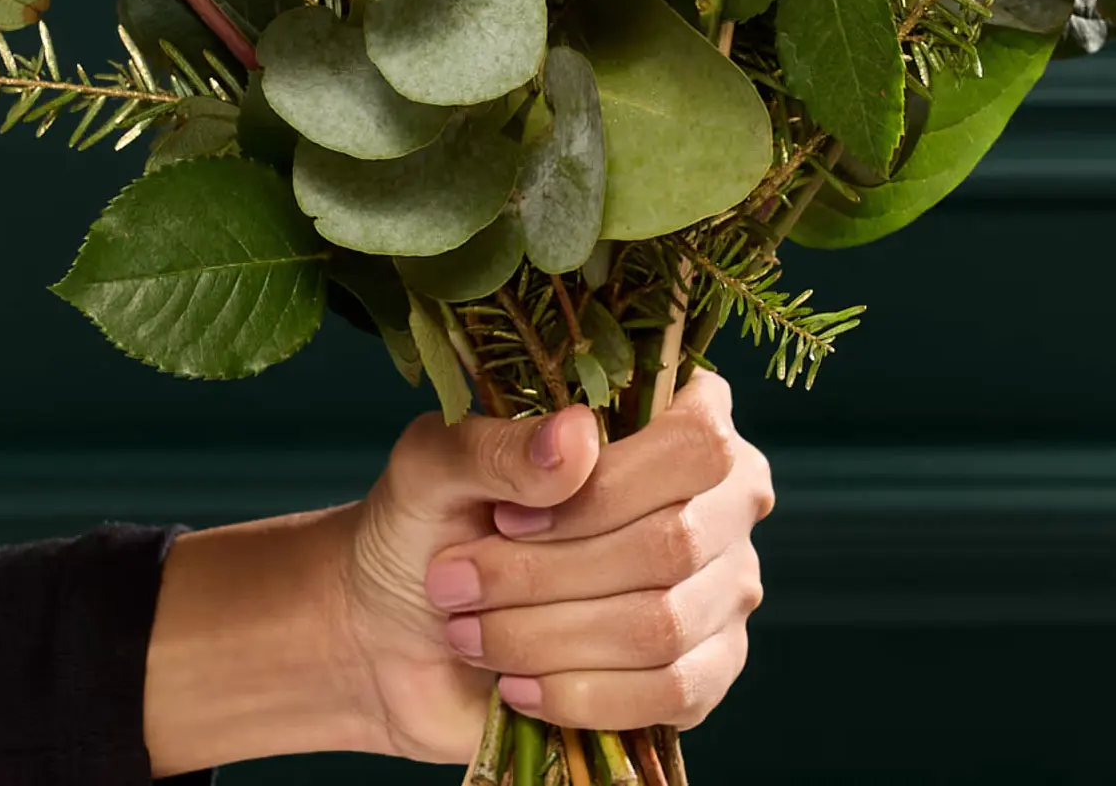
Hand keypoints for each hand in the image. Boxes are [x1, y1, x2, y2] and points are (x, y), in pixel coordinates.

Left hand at [343, 371, 773, 763]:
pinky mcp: (701, 676)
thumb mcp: (433, 468)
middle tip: (456, 584)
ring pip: (664, 625)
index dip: (606, 489)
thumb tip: (577, 436)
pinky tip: (518, 685)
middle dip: (547, 575)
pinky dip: (581, 695)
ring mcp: (719, 592)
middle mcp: (717, 501)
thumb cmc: (428, 529)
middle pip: (675, 543)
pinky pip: (671, 693)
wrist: (397, 638)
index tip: (506, 517)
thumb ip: (501, 445)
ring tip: (471, 635)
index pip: (696, 443)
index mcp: (674, 419)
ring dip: (548, 637)